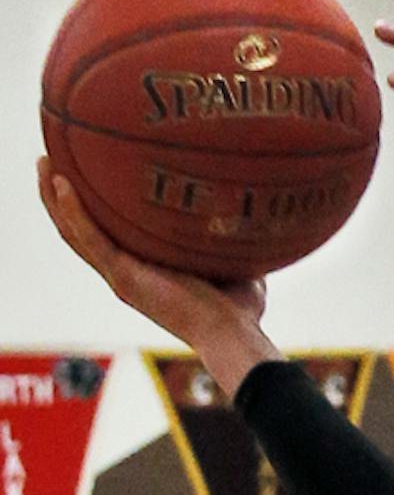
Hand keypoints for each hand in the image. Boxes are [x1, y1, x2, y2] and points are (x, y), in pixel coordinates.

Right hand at [36, 159, 271, 392]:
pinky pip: (88, 238)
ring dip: (55, 197)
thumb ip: (230, 245)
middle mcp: (126, 275)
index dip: (94, 210)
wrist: (234, 334)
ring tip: (44, 162)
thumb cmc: (240, 312)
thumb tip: (248, 217)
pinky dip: (72, 210)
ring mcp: (122, 276)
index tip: (88, 176)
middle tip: (51, 160)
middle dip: (62, 196)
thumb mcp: (233, 266)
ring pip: (74, 232)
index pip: (109, 237)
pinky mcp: (123, 277)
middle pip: (80, 231)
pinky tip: (61, 182)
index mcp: (145, 274)